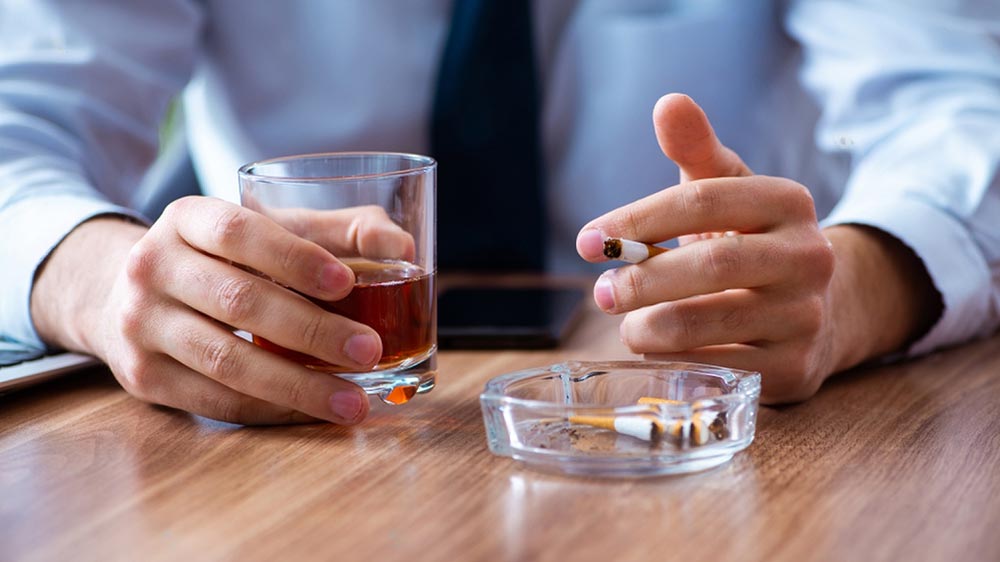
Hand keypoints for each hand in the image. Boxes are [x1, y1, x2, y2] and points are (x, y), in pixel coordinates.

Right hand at [31, 196, 412, 423]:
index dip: (294, 258)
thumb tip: (402, 246)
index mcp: (187, 217)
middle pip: (238, 300)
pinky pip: (215, 399)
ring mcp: (140, 324)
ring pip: (226, 360)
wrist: (127, 295)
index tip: (348, 283)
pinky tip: (314, 412)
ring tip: (354, 400)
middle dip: (311, 330)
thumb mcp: (270, 230)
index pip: (240, 231)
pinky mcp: (143, 376)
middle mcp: (152, 266)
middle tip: (369, 350)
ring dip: (297, 385)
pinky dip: (272, 410)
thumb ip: (338, 232)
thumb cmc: (225, 259)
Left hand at [576, 94, 937, 402]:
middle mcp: (808, 256)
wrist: (814, 310)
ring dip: (649, 327)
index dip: (637, 221)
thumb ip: (696, 151)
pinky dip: (675, 361)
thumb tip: (668, 102)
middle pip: (710, 265)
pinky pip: (718, 368)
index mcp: (788, 201)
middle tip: (601, 293)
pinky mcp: (795, 368)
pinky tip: (659, 352)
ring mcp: (806, 316)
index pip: (702, 201)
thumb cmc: (749, 241)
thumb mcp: (728, 191)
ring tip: (628, 326)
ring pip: (707, 323)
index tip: (588, 240)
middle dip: (641, 280)